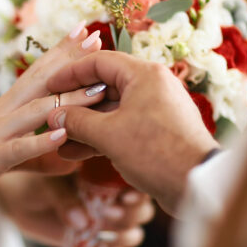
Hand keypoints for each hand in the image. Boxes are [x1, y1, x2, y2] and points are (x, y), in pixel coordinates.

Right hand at [0, 25, 105, 202]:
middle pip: (41, 79)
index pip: (38, 72)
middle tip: (97, 37)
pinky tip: (62, 136)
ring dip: (69, 100)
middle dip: (71, 59)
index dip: (62, 51)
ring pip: (37, 112)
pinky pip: (18, 148)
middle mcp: (3, 112)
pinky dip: (40, 141)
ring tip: (98, 89)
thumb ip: (25, 136)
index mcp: (5, 106)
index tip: (86, 31)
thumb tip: (51, 133)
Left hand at [0, 171, 154, 246]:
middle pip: (140, 210)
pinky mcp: (96, 244)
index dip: (138, 190)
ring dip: (125, 236)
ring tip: (106, 235)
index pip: (135, 182)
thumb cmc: (36, 180)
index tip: (126, 196)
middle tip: (109, 213)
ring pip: (132, 232)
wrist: (19, 199)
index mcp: (108, 175)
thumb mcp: (49, 184)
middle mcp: (114, 198)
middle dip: (130, 215)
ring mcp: (106, 223)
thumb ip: (65, 198)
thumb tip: (82, 223)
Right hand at [46, 51, 218, 214]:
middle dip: (75, 104)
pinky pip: (121, 127)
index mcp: (144, 75)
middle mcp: (151, 86)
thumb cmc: (157, 153)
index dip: (70, 73)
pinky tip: (74, 153)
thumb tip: (55, 116)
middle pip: (104, 86)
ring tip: (57, 139)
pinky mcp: (156, 132)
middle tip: (51, 115)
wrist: (197, 185)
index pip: (99, 62)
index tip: (49, 86)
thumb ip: (78, 122)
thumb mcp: (109, 135)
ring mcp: (154, 110)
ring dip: (84, 125)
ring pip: (111, 111)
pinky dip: (100, 137)